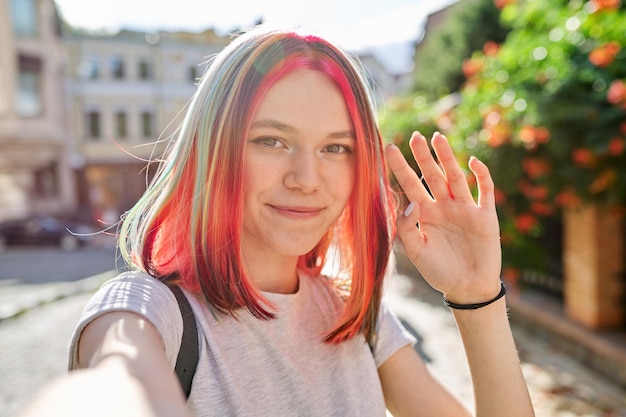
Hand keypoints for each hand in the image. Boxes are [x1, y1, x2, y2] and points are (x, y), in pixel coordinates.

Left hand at [385, 131, 501, 303]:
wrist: (467, 288)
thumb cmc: (439, 271)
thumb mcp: (416, 252)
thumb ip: (407, 228)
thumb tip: (409, 202)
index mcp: (425, 214)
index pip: (410, 185)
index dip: (400, 167)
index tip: (388, 147)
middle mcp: (444, 206)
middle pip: (432, 175)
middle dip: (424, 156)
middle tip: (415, 136)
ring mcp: (465, 209)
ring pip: (455, 177)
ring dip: (448, 158)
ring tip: (438, 139)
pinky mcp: (485, 216)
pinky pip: (484, 191)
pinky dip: (480, 176)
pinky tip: (472, 162)